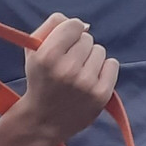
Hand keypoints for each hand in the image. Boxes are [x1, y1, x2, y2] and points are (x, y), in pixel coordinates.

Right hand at [19, 13, 117, 144]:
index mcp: (47, 56)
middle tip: (68, 64)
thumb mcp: (33, 51)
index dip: (69, 32)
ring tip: (78, 73)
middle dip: (78, 48)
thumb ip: (53, 26)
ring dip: (90, 59)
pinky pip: (112, 64)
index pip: (74, 24)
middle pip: (87, 38)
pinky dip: (103, 69)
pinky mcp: (101, 94)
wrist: (43, 121)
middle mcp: (67, 69)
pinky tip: (90, 79)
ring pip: (100, 50)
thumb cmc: (40, 80)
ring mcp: (86, 83)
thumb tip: (84, 25)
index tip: (65, 43)